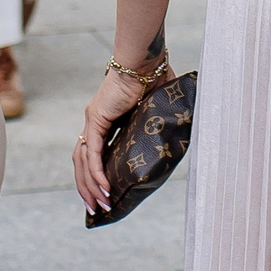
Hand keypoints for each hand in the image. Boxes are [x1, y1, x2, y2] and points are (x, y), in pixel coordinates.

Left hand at [73, 63, 157, 212]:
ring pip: (83, 161)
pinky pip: (93, 153)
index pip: (94, 153)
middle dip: (88, 188)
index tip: (104, 194)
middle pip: (83, 162)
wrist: (146, 59)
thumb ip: (165, 121)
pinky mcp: (96, 120)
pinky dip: (96, 172)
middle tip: (97, 210)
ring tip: (100, 205)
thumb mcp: (160, 107)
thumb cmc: (156, 75)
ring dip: (89, 186)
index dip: (95, 175)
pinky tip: (104, 189)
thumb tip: (187, 133)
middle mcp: (95, 123)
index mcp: (107, 121)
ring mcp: (93, 121)